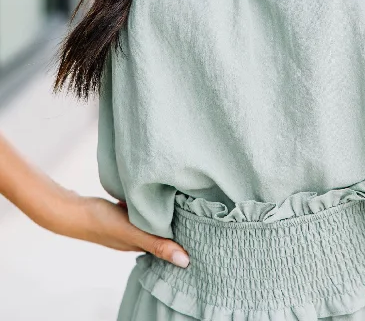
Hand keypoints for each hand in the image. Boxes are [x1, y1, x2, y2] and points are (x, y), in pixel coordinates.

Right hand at [52, 191, 190, 267]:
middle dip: (177, 224)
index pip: (168, 247)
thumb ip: (157, 244)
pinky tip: (154, 192)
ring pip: (151, 219)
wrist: (72, 209)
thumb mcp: (133, 232)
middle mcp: (135, 237)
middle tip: (197, 211)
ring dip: (162, 212)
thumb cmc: (102, 222)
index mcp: (140, 245)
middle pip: (161, 232)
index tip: (202, 231)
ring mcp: (126, 224)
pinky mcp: (120, 212)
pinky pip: (140, 209)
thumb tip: (185, 261)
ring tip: (181, 199)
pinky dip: (148, 204)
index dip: (184, 241)